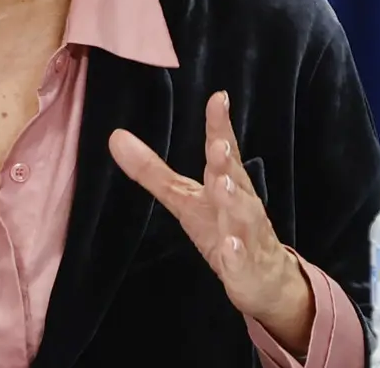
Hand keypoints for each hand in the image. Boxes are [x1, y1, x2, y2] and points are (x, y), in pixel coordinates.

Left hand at [107, 91, 314, 355]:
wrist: (264, 280)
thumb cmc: (222, 229)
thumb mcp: (183, 199)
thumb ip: (152, 170)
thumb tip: (115, 136)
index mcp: (226, 183)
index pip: (223, 150)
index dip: (219, 125)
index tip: (218, 98)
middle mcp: (240, 204)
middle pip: (234, 179)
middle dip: (226, 161)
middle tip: (218, 144)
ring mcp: (247, 236)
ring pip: (244, 217)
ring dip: (233, 201)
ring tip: (221, 186)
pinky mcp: (247, 268)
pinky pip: (242, 261)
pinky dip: (236, 254)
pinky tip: (229, 248)